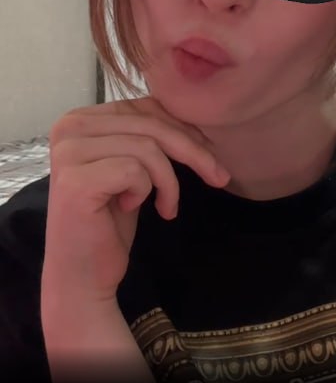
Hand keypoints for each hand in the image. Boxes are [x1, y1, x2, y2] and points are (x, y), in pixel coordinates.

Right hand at [41, 96, 229, 304]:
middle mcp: (69, 127)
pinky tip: (131, 208)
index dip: (183, 127)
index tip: (211, 152)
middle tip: (219, 177)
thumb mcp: (134, 166)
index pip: (145, 106)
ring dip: (168, 181)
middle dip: (193, 151)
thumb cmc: (110, 220)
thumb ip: (149, 134)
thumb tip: (198, 115)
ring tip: (166, 205)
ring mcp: (69, 153)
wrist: (83, 275)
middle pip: (150, 124)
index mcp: (81, 118)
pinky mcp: (75, 181)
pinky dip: (147, 191)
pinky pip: (135, 171)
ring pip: (147, 147)